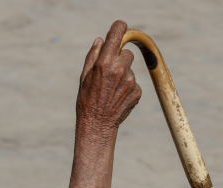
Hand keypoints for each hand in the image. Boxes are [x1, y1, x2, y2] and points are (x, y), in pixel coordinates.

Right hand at [76, 20, 141, 139]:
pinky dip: (127, 88)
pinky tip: (117, 98)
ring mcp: (131, 81)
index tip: (121, 27)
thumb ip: (93, 55)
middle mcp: (120, 69)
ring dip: (123, 76)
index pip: (118, 33)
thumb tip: (101, 39)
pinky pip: (134, 84)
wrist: (97, 125)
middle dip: (120, 59)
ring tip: (111, 90)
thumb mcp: (84, 76)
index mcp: (105, 62)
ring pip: (130, 70)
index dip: (119, 29)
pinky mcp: (137, 92)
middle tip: (109, 73)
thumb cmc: (87, 100)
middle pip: (127, 53)